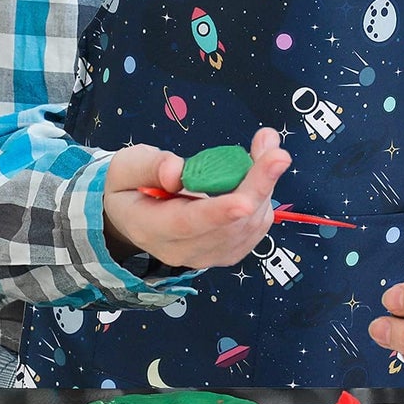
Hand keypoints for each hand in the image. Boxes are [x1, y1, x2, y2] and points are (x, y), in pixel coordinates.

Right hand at [102, 128, 291, 270]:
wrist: (134, 216)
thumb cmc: (129, 186)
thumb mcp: (125, 167)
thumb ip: (149, 166)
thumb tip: (177, 171)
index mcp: (150, 228)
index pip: (188, 224)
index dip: (219, 213)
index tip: (246, 200)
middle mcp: (181, 250)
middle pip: (229, 226)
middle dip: (257, 187)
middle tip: (277, 154)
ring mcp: (206, 254)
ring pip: (247, 227)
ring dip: (265, 187)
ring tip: (269, 148)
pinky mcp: (226, 250)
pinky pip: (254, 228)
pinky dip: (265, 197)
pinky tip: (263, 170)